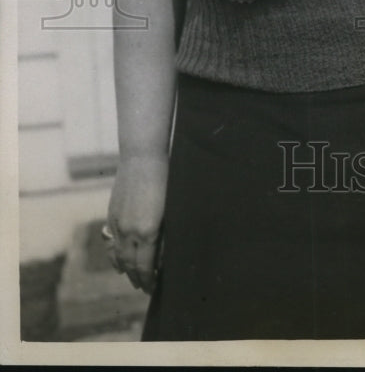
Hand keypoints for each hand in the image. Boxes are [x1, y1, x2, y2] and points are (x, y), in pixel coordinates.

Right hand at [105, 154, 168, 292]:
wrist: (142, 157)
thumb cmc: (165, 180)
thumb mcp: (171, 209)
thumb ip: (164, 234)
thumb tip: (162, 255)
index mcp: (148, 231)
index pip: (146, 265)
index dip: (149, 279)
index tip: (153, 288)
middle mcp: (130, 231)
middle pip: (131, 264)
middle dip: (138, 278)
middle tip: (145, 288)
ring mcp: (118, 223)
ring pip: (119, 255)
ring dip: (125, 269)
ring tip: (132, 279)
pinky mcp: (112, 214)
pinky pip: (111, 241)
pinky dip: (115, 255)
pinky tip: (119, 260)